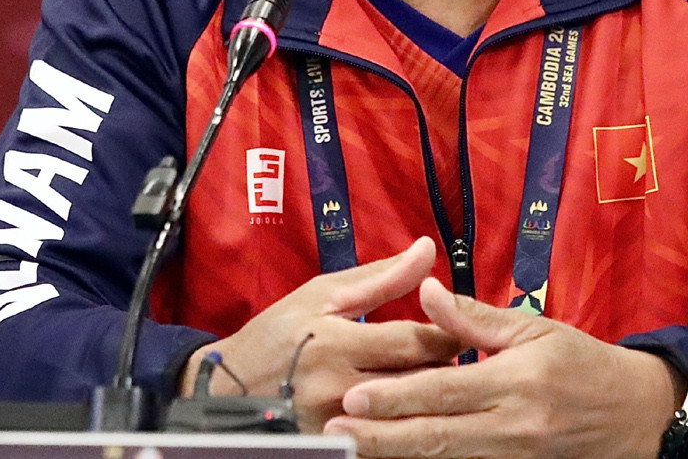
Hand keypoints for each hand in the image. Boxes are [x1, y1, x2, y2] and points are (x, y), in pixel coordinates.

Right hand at [180, 237, 461, 432]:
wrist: (225, 388)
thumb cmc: (276, 335)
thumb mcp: (321, 295)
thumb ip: (380, 277)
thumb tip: (427, 249)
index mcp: (337, 342)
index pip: (413, 341)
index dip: (447, 334)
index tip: (462, 330)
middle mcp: (338, 387)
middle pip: (415, 382)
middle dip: (446, 369)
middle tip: (460, 358)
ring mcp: (335, 423)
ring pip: (404, 415)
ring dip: (430, 399)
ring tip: (443, 386)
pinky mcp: (332, 445)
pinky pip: (383, 439)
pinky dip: (404, 425)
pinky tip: (415, 415)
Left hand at [325, 277, 685, 458]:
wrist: (637, 414)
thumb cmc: (582, 362)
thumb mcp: (535, 328)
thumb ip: (476, 318)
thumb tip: (427, 292)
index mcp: (516, 380)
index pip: (443, 390)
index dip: (396, 395)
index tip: (353, 394)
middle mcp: (513, 425)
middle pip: (436, 436)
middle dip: (381, 437)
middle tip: (336, 430)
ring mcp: (516, 456)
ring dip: (399, 456)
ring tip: (355, 450)